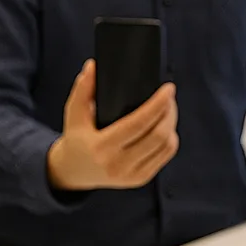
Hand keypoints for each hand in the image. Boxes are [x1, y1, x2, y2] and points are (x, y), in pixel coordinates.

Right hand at [47, 61, 178, 190]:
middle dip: (169, 111)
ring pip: (167, 145)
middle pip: (158, 135)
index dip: (158, 104)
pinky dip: (171, 137)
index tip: (169, 88)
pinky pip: (166, 155)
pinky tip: (165, 126)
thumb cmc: (77, 138)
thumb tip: (93, 66)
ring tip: (168, 108)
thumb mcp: (74, 113)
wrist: (73, 172)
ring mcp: (131, 175)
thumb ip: (82, 89)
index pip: (138, 123)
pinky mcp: (140, 179)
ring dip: (172, 123)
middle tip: (169, 96)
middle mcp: (118, 165)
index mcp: (102, 147)